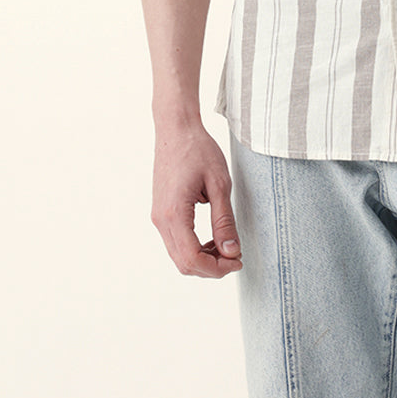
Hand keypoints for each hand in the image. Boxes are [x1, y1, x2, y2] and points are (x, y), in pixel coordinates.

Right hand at [151, 122, 242, 277]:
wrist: (176, 129)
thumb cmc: (199, 151)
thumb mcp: (219, 184)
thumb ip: (224, 221)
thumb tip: (231, 252)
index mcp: (174, 213)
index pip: (192, 258)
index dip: (217, 268)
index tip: (238, 261)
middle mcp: (161, 220)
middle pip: (184, 263)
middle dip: (211, 268)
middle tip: (236, 257)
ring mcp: (158, 217)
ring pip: (178, 256)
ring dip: (203, 259)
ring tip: (227, 247)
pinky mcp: (161, 213)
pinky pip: (176, 242)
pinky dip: (194, 248)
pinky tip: (212, 239)